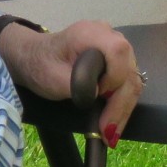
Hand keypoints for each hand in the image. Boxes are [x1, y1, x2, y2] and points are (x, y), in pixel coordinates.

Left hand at [0, 20, 144, 146]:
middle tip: (107, 133)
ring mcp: (115, 46)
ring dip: (123, 107)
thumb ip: (76, 84)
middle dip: (121, 103)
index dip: (114, 77)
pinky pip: (127, 80)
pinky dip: (121, 102)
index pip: (118, 52)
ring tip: (110, 133)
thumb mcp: (53, 78)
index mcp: (91, 34)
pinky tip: (113, 121)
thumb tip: (99, 94)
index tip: (99, 97)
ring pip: (132, 78)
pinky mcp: (117, 59)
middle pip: (129, 70)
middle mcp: (109, 35)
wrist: (35, 58)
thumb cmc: (41, 66)